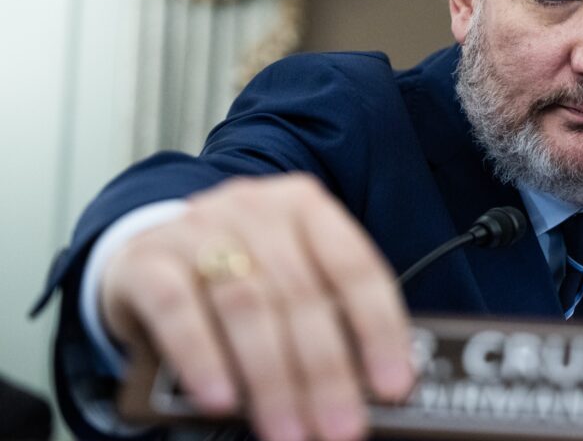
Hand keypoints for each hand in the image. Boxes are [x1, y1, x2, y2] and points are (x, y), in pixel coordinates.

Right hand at [100, 174, 413, 440]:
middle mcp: (255, 208)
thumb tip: (368, 389)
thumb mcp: (289, 280)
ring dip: (272, 379)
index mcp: (306, 207)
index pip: (355, 267)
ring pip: (246, 306)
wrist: (146, 251)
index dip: (379, 329)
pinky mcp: (146, 261)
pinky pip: (179, 310)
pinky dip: (204, 358)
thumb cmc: (238, 274)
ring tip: (289, 431)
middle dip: (326, 371)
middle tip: (339, 426)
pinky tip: (221, 400)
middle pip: (301, 295)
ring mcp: (198, 230)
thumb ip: (326, 319)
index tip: (393, 384)